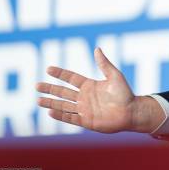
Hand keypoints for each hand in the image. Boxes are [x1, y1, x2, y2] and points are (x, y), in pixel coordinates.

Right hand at [36, 47, 163, 133]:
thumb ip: (104, 64)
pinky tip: (50, 112)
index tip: (48, 69)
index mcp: (90, 85)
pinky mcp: (86, 121)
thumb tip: (97, 49)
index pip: (71, 78)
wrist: (132, 112)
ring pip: (64, 105)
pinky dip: (60, 115)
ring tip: (38, 100)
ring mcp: (84, 109)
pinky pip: (70, 118)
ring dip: (51, 103)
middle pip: (63, 92)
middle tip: (37, 85)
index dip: (60, 74)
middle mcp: (85, 97)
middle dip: (50, 89)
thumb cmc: (125, 94)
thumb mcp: (114, 76)